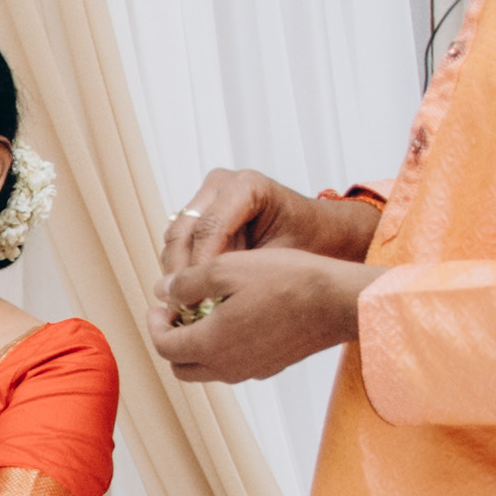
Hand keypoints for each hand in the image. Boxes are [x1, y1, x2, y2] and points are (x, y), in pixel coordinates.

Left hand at [150, 247, 365, 383]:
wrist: (338, 300)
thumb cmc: (285, 280)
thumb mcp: (226, 269)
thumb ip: (186, 283)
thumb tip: (163, 291)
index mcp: (210, 345)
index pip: (163, 346)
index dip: (155, 324)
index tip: (161, 304)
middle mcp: (228, 367)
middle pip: (181, 366)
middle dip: (172, 340)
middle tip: (178, 312)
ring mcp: (252, 371)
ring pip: (208, 369)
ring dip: (198, 346)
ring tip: (207, 313)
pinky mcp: (272, 366)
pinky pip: (236, 365)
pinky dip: (225, 349)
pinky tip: (238, 319)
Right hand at [160, 167, 373, 288]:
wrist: (320, 232)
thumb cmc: (310, 241)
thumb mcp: (282, 258)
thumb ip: (244, 273)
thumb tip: (207, 302)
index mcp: (246, 185)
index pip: (208, 227)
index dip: (199, 268)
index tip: (197, 302)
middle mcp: (221, 184)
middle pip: (183, 231)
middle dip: (180, 274)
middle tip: (182, 310)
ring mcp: (207, 197)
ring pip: (175, 239)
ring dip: (176, 275)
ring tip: (183, 309)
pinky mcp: (199, 214)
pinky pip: (180, 245)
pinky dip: (181, 272)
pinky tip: (189, 298)